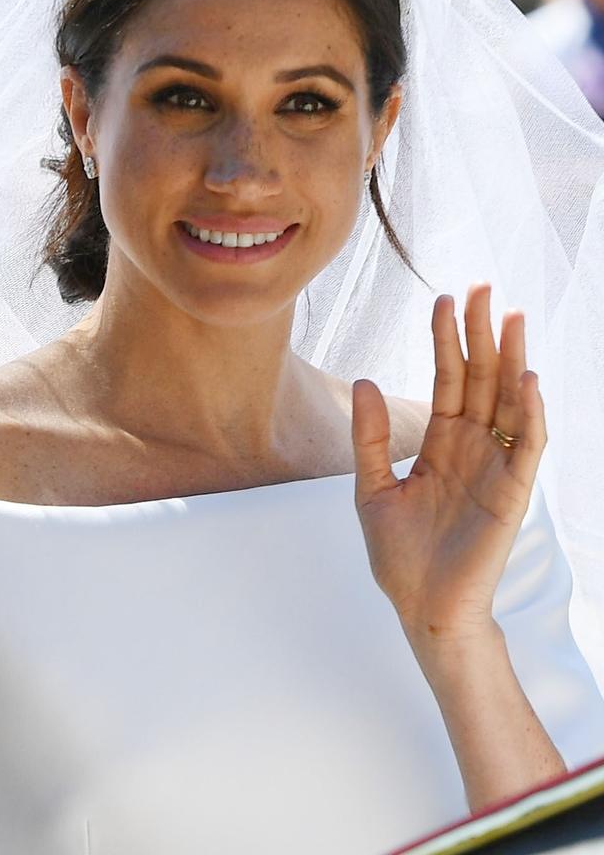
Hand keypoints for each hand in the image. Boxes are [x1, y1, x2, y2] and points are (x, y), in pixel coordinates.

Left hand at [351, 282, 546, 648]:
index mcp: (439, 442)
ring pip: (507, 401)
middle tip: (483, 287)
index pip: (447, 379)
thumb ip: (370, 436)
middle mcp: (471, 446)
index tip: (443, 299)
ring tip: (511, 316)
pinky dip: (529, 412)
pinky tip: (526, 378)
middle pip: (480, 378)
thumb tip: (364, 380)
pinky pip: (526, 445)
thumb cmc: (399, 554)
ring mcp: (494, 466)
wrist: (422, 607)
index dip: (445, 340)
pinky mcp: (511, 492)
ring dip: (511, 359)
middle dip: (481, 333)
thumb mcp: (371, 487)